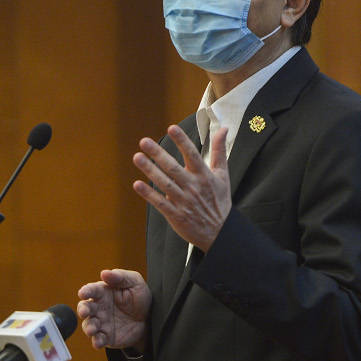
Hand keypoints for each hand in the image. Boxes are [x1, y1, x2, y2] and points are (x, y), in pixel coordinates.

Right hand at [76, 269, 151, 350]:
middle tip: (84, 312)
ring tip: (92, 330)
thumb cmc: (139, 298)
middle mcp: (99, 307)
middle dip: (82, 310)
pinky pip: (98, 339)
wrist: (150, 320)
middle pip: (85, 307)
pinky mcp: (107, 337)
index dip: (86, 291)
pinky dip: (96, 341)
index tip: (82, 293)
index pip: (92, 290)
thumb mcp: (134, 283)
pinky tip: (99, 342)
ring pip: (89, 325)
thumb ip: (120, 277)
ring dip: (88, 327)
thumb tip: (104, 273)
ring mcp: (101, 323)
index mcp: (103, 292)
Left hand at [132, 124, 231, 251]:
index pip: (192, 155)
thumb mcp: (223, 175)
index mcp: (204, 176)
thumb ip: (219, 151)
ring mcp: (184, 202)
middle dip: (158, 154)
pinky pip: (160, 203)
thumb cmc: (219, 200)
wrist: (220, 233)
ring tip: (137, 157)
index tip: (171, 128)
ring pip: (164, 184)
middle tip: (143, 141)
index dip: (182, 141)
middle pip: (173, 168)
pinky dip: (149, 195)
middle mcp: (193, 187)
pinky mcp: (176, 215)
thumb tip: (223, 128)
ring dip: (150, 171)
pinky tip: (137, 185)